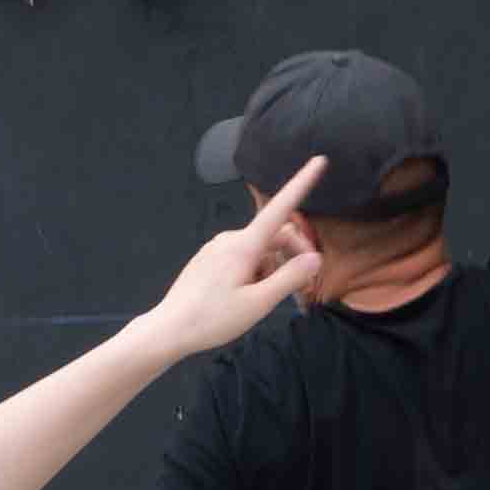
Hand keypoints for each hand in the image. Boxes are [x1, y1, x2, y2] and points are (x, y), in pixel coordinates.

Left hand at [150, 158, 328, 355]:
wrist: (169, 328)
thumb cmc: (213, 318)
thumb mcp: (258, 303)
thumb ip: (289, 278)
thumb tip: (316, 257)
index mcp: (244, 245)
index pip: (280, 208)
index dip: (301, 183)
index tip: (319, 160)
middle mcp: (230, 239)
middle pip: (276, 234)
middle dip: (294, 254)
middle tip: (304, 288)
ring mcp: (218, 247)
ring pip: (261, 249)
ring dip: (275, 267)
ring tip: (268, 299)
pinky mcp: (210, 258)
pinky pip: (244, 255)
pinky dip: (258, 269)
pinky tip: (249, 295)